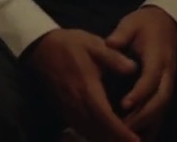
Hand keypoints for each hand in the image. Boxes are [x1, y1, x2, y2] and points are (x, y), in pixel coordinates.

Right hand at [24, 28, 141, 141]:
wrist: (42, 48)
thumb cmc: (71, 45)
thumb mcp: (95, 45)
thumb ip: (114, 58)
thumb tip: (134, 68)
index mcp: (87, 89)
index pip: (106, 117)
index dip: (121, 131)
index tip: (135, 140)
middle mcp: (76, 104)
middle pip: (98, 131)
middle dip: (116, 140)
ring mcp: (68, 109)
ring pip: (88, 132)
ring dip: (105, 139)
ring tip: (123, 141)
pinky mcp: (63, 110)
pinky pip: (80, 128)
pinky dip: (94, 134)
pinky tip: (106, 135)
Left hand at [106, 6, 176, 132]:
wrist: (166, 24)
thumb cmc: (145, 25)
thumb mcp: (132, 23)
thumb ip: (122, 34)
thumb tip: (109, 42)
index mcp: (158, 57)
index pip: (151, 78)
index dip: (139, 92)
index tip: (124, 104)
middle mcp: (167, 74)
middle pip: (160, 100)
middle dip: (143, 116)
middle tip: (123, 128)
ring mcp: (168, 83)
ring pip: (162, 109)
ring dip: (147, 124)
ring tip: (127, 136)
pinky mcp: (165, 90)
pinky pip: (161, 111)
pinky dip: (150, 126)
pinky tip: (138, 137)